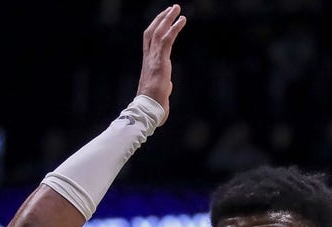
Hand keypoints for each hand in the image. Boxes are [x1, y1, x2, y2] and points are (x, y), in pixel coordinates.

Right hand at [137, 5, 186, 124]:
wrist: (148, 110)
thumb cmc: (153, 107)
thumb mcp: (159, 94)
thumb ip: (164, 86)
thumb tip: (167, 85)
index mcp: (148, 65)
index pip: (149, 42)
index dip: (155, 29)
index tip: (163, 20)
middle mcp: (149, 59)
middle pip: (152, 32)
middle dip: (161, 19)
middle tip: (171, 9)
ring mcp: (153, 59)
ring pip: (159, 32)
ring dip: (167, 18)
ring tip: (176, 8)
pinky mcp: (160, 61)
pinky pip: (167, 39)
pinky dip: (174, 28)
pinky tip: (182, 20)